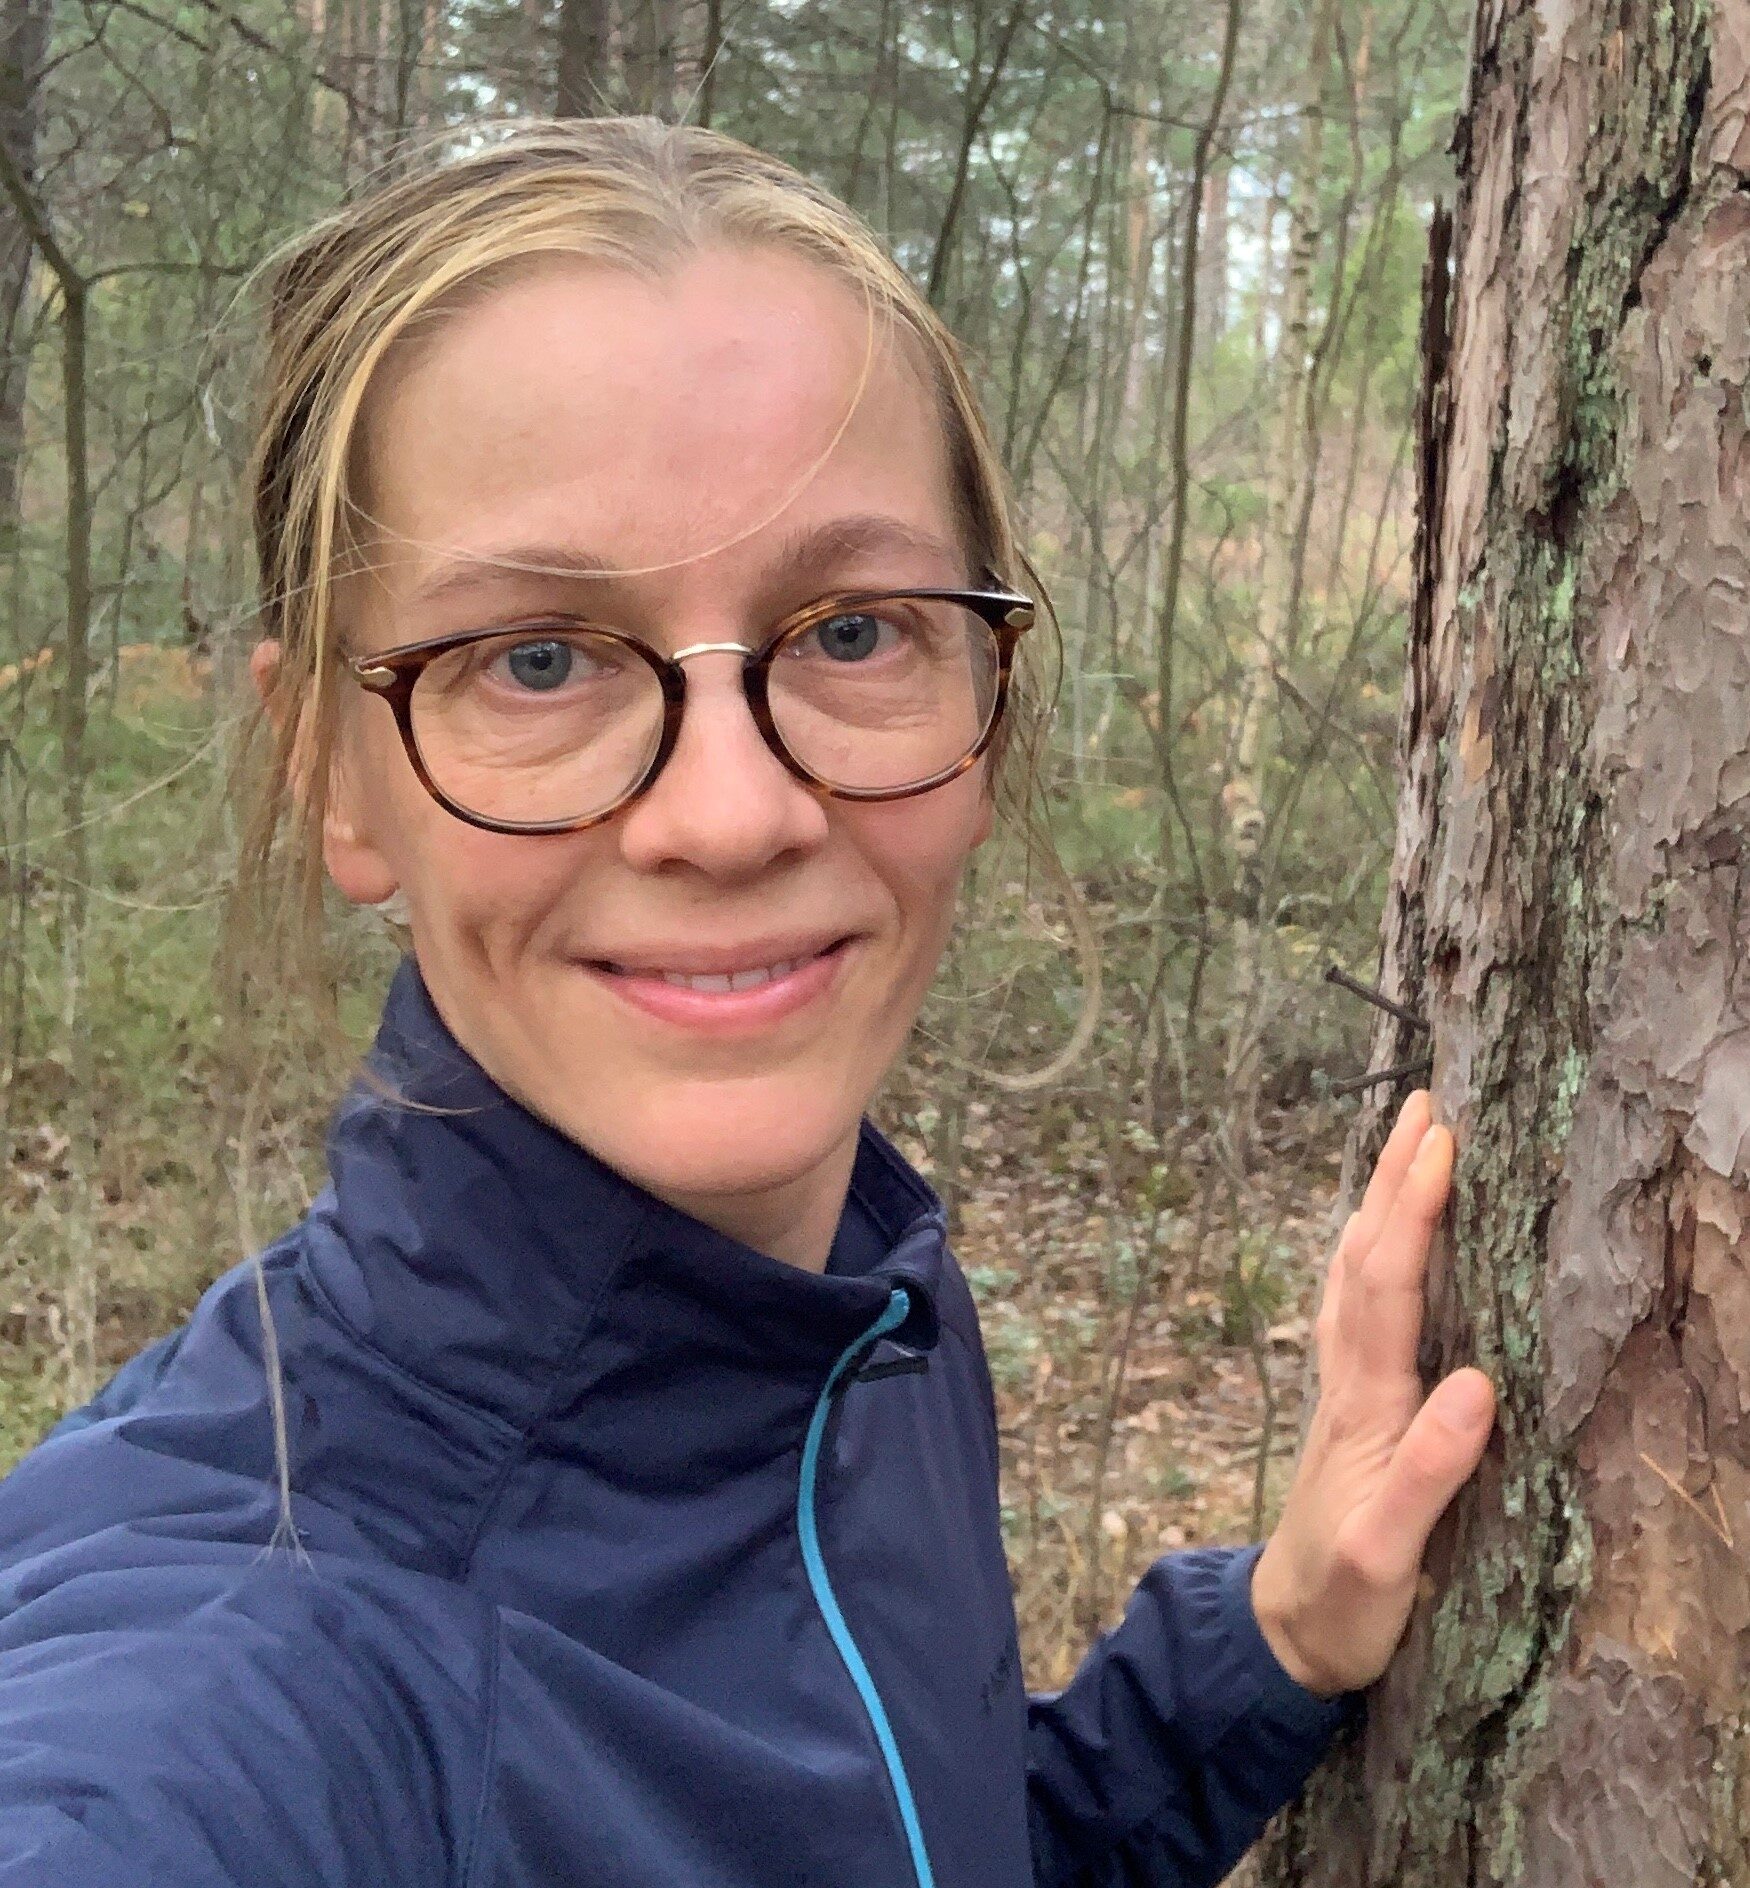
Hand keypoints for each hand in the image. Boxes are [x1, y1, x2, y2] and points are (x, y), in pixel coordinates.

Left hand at [1248, 1090, 1494, 1697]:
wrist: (1285, 1635)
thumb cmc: (1342, 1601)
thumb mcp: (1388, 1555)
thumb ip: (1429, 1474)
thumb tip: (1476, 1386)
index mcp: (1365, 1405)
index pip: (1389, 1287)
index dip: (1412, 1212)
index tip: (1438, 1141)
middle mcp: (1349, 1383)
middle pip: (1364, 1260)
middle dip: (1390, 1179)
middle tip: (1421, 1105)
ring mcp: (1344, 1392)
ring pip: (1355, 1276)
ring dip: (1378, 1206)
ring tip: (1405, 1146)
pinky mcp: (1351, 1411)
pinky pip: (1357, 1309)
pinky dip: (1371, 1257)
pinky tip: (1377, 1244)